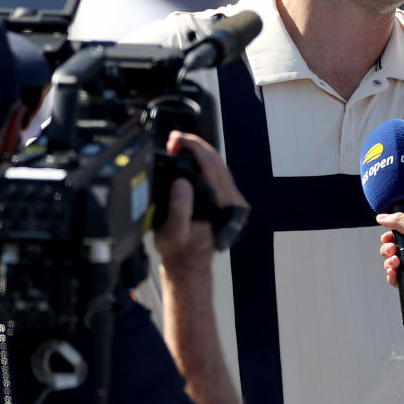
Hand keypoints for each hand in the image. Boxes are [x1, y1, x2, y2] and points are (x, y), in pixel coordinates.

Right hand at [154, 131, 247, 274]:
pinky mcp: (227, 198)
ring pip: (218, 164)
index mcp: (219, 203)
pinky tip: (190, 158)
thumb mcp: (172, 233)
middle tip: (173, 140)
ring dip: (198, 151)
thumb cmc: (179, 249)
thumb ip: (178, 208)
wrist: (189, 263)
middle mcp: (230, 198)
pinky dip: (203, 161)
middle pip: (215, 159)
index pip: (210, 163)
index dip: (192, 146)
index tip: (175, 140)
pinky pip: (218, 172)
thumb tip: (182, 183)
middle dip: (194, 144)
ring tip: (178, 146)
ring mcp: (231, 198)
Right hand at [376, 212, 403, 301]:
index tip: (386, 238)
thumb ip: (400, 221)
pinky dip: (391, 276)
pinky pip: (395, 281)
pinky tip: (393, 273)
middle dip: (387, 250)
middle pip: (392, 252)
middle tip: (392, 249)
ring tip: (395, 262)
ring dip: (389, 263)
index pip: (398, 238)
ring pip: (391, 266)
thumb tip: (381, 217)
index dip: (389, 238)